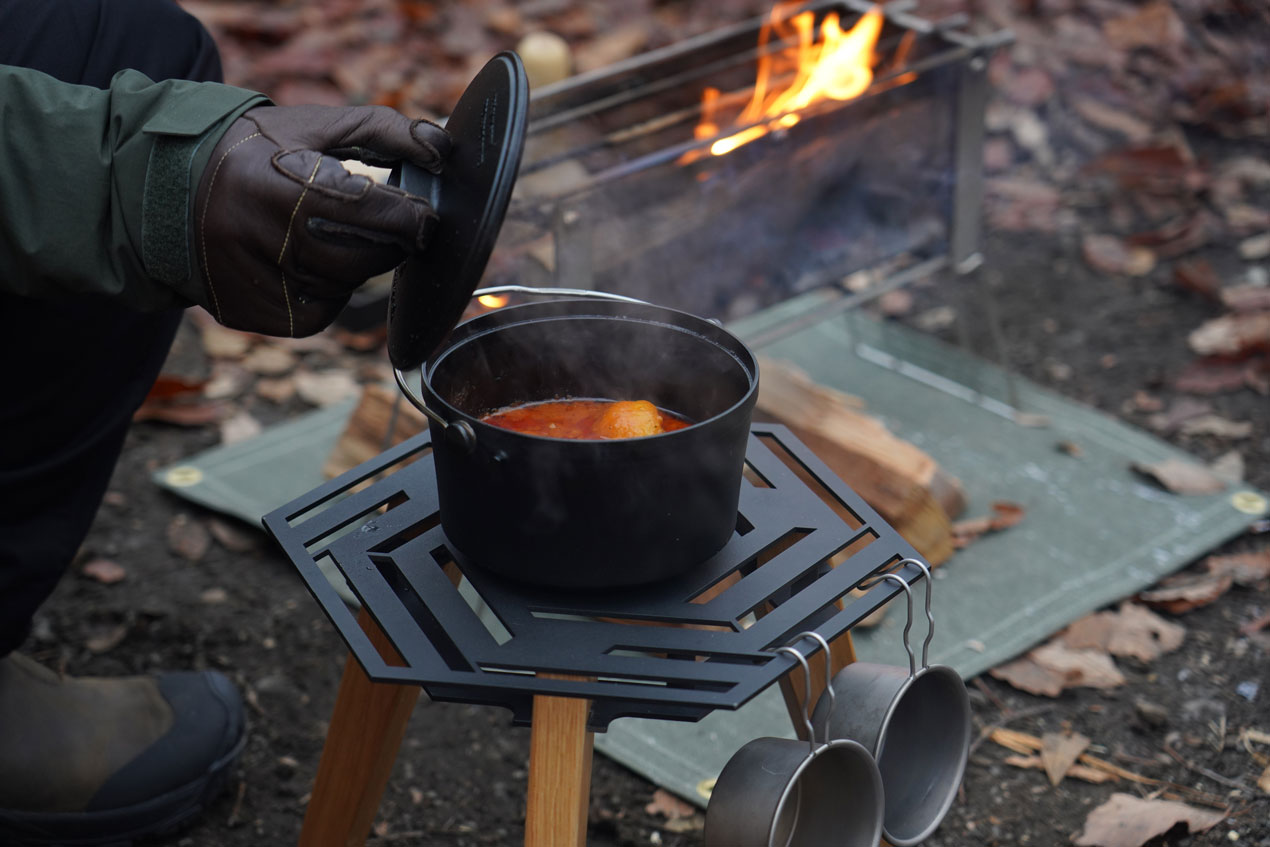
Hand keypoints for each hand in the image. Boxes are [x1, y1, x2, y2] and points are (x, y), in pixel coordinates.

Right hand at [193, 104, 449, 336]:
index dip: (408, 218)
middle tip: (388, 226)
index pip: (365, 213)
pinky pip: (315, 314)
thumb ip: (383, 131)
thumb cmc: (255, 152)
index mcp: (277, 184)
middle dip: (386, 245)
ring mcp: (249, 281)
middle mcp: (258, 238)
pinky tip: (305, 263)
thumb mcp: (312, 127)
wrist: (168, 187)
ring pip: (340, 289)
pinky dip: (326, 292)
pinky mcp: (247, 311)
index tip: (424, 218)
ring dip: (353, 267)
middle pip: (358, 260)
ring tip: (327, 235)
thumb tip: (441, 151)